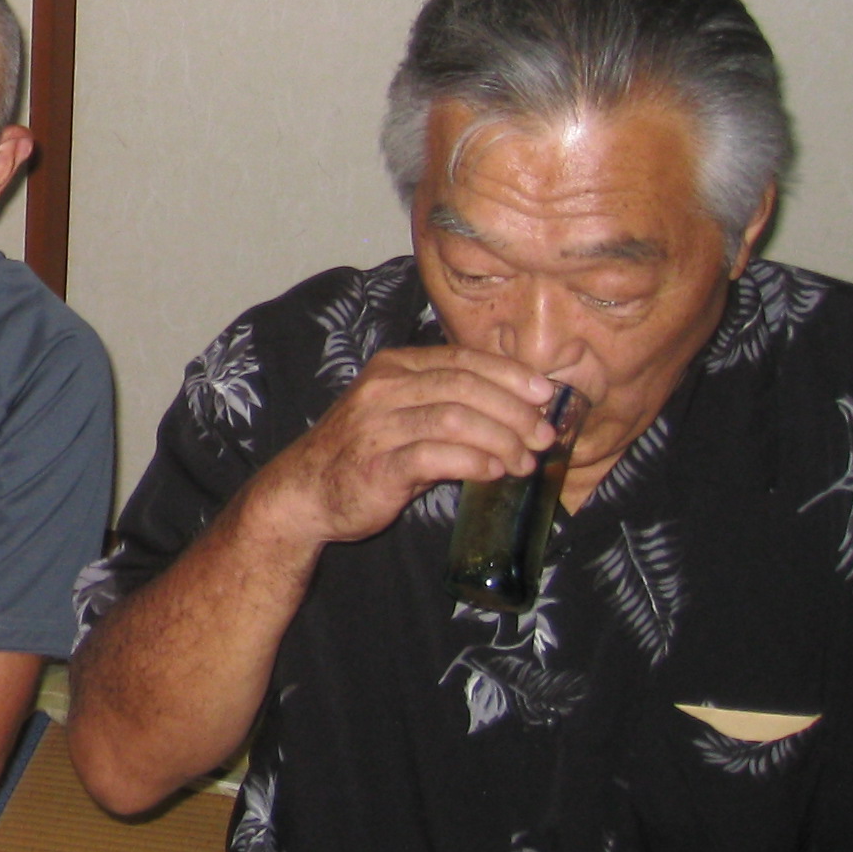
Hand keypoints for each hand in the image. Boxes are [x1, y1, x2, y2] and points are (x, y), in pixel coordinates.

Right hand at [249, 343, 563, 549]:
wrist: (306, 491)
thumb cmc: (364, 452)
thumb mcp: (402, 414)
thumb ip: (447, 405)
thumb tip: (518, 411)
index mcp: (393, 368)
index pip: (461, 359)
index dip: (510, 374)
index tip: (547, 394)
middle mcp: (383, 389)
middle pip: (464, 386)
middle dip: (514, 410)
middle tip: (543, 434)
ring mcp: (377, 426)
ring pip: (455, 419)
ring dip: (501, 439)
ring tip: (525, 461)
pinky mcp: (376, 465)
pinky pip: (436, 457)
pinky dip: (473, 463)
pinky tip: (493, 472)